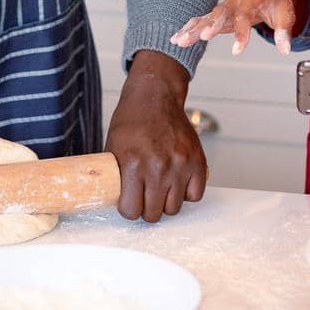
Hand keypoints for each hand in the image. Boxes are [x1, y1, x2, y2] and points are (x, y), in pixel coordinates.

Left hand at [105, 51, 206, 222]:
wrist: (155, 95)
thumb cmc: (132, 119)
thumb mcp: (112, 147)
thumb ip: (115, 176)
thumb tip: (112, 198)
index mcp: (132, 164)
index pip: (131, 211)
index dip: (129, 208)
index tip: (130, 201)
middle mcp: (158, 167)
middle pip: (154, 214)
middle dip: (147, 207)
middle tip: (144, 195)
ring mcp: (180, 164)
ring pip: (174, 208)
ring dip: (166, 201)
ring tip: (160, 186)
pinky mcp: (197, 161)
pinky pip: (195, 195)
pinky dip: (187, 192)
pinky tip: (177, 181)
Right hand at [170, 0, 305, 55]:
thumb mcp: (286, 14)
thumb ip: (284, 31)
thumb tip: (285, 49)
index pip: (244, 17)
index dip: (241, 34)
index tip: (238, 51)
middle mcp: (233, 1)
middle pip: (219, 14)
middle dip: (210, 26)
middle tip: (201, 37)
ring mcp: (224, 7)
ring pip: (206, 18)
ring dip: (193, 29)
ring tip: (179, 42)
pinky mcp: (218, 14)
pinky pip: (201, 21)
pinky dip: (188, 29)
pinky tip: (176, 39)